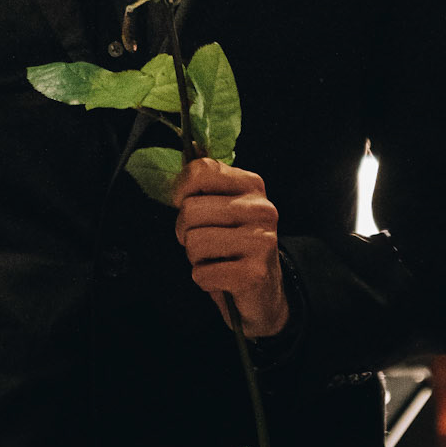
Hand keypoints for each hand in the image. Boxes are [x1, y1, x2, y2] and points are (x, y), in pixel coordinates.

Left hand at [173, 157, 288, 339]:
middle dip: (185, 231)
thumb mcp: (224, 207)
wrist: (264, 291)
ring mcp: (261, 241)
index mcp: (252, 185)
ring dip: (195, 257)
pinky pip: (202, 273)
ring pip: (194, 242)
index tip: (183, 203)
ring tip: (214, 259)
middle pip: (190, 210)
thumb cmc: (234, 246)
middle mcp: (261, 209)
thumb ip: (205, 185)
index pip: (201, 170)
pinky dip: (203, 279)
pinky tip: (221, 278)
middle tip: (202, 241)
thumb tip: (185, 155)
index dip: (181, 189)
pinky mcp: (254, 273)